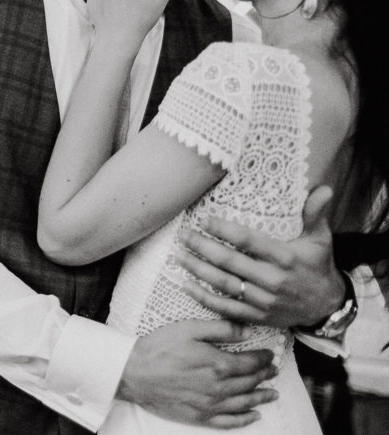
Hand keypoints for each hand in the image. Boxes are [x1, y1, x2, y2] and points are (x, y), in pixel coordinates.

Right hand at [117, 319, 277, 428]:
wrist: (134, 372)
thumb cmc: (159, 348)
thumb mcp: (189, 329)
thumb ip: (221, 329)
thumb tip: (247, 330)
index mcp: (219, 365)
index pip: (251, 363)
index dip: (264, 358)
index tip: (270, 354)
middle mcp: (220, 388)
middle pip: (250, 382)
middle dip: (265, 376)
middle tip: (273, 371)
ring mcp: (211, 405)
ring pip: (244, 403)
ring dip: (261, 397)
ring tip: (272, 394)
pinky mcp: (200, 417)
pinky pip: (229, 422)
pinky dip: (244, 420)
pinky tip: (253, 416)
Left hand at [177, 186, 342, 327]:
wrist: (327, 306)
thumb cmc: (317, 266)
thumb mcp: (320, 239)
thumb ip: (315, 213)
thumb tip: (323, 189)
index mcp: (284, 258)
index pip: (247, 241)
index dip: (223, 230)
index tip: (203, 219)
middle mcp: (272, 280)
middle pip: (229, 262)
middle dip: (202, 247)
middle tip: (184, 235)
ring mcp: (263, 301)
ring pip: (223, 284)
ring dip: (197, 270)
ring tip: (178, 256)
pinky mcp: (257, 316)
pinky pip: (225, 308)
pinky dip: (204, 298)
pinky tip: (185, 285)